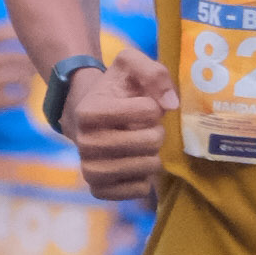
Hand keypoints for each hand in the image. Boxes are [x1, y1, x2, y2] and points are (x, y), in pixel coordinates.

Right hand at [0, 22, 38, 122]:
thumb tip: (30, 26)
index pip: (5, 33)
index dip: (23, 35)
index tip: (30, 38)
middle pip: (16, 57)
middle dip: (31, 58)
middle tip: (36, 58)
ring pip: (19, 78)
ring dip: (29, 75)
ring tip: (31, 73)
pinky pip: (17, 98)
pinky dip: (25, 93)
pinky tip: (24, 90)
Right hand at [60, 44, 173, 203]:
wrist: (88, 116)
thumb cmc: (115, 89)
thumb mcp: (129, 64)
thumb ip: (153, 72)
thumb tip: (171, 104)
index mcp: (89, 111)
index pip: (147, 110)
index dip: (154, 106)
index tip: (144, 105)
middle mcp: (85, 143)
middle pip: (150, 142)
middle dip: (157, 132)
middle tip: (146, 127)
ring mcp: (90, 170)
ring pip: (146, 168)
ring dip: (154, 155)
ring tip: (142, 145)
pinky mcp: (98, 190)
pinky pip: (140, 190)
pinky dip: (146, 177)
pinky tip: (136, 163)